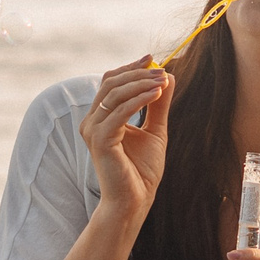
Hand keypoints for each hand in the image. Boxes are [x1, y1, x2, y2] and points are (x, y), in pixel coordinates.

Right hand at [78, 61, 173, 221]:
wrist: (134, 201)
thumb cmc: (141, 171)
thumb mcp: (155, 130)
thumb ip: (158, 104)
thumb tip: (167, 77)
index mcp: (100, 118)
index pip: (111, 82)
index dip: (130, 68)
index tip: (152, 59)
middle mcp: (91, 122)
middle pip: (111, 83)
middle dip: (138, 73)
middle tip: (161, 71)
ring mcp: (93, 130)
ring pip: (113, 94)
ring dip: (140, 83)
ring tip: (163, 81)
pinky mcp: (100, 140)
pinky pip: (119, 112)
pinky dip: (139, 100)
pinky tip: (156, 94)